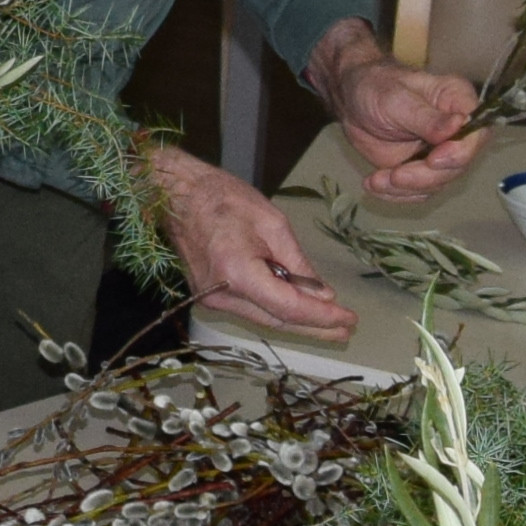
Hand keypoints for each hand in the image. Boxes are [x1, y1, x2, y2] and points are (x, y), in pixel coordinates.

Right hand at [151, 144, 350, 336]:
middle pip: (277, 321)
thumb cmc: (223, 198)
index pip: (288, 307)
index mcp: (237, 273)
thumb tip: (322, 295)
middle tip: (346, 330)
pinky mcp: (208, 296)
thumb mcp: (273, 223)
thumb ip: (298, 263)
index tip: (349, 320)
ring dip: (297, 319)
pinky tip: (299, 307)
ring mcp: (210, 299)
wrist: (176, 195)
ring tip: (330, 321)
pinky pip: (250, 308)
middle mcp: (221, 295)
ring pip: (264, 318)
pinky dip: (276, 308)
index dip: (321, 317)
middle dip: (314, 326)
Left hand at [307, 27, 482, 201]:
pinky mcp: (422, 169)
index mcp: (458, 101)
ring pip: (438, 183)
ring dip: (406, 188)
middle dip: (425, 176)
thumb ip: (428, 117)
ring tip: (375, 180)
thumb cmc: (376, 86)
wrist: (352, 100)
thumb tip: (460, 124)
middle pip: (458, 165)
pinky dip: (396, 194)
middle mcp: (457, 130)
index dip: (461, 152)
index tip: (434, 160)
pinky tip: (374, 183)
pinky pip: (419, 191)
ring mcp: (441, 152)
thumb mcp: (397, 99)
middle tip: (394, 175)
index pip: (477, 132)